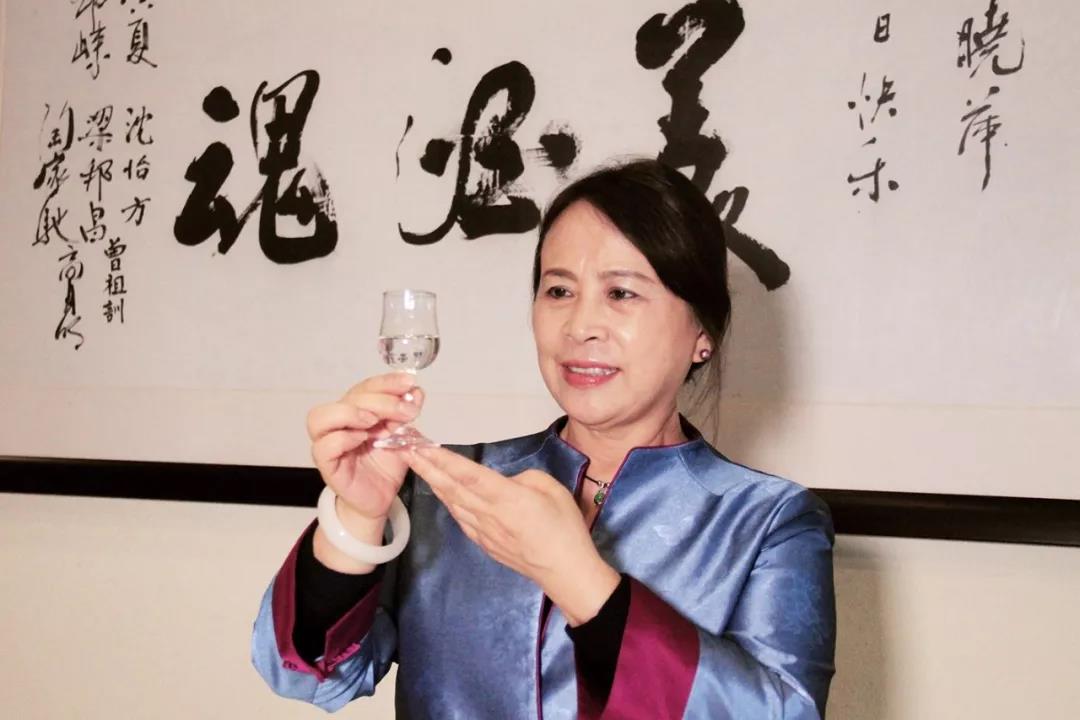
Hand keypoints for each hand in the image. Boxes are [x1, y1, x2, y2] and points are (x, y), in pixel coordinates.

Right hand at [306, 371, 424, 520]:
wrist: (381, 498)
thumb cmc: (385, 466)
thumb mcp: (401, 436)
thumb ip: (405, 414)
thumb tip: (415, 392)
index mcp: (355, 412)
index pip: (364, 388)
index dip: (386, 382)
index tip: (408, 382)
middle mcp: (338, 424)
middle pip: (348, 399)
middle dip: (380, 400)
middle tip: (405, 412)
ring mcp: (328, 443)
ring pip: (320, 417)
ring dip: (350, 413)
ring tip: (374, 421)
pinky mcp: (327, 465)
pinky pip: (323, 446)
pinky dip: (343, 438)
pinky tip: (362, 439)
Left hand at [404, 445, 619, 624]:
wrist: (566, 572)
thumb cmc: (565, 529)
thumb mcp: (552, 489)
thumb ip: (525, 478)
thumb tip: (507, 483)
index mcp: (507, 498)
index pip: (469, 474)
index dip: (444, 459)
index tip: (423, 446)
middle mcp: (489, 514)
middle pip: (452, 488)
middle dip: (427, 467)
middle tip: (405, 450)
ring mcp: (484, 532)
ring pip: (452, 503)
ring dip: (433, 483)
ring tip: (417, 465)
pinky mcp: (485, 543)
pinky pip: (461, 518)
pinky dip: (447, 502)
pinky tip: (441, 492)